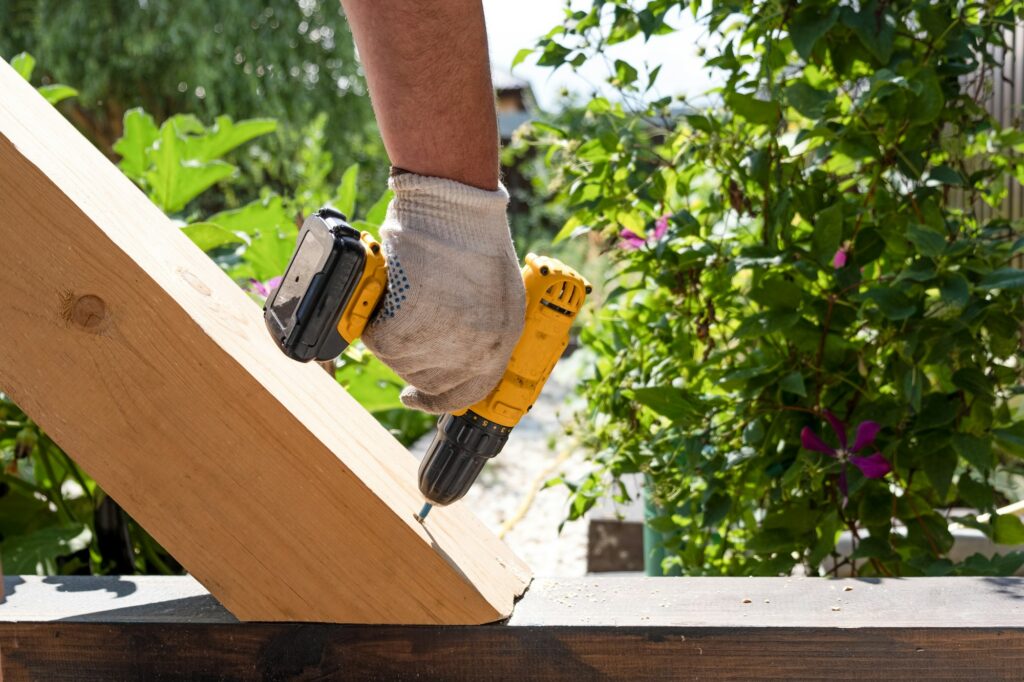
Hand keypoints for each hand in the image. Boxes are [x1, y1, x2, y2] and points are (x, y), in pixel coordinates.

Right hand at [362, 172, 525, 413]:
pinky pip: (380, 343)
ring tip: (404, 301)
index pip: (465, 394)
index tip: (416, 397)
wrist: (453, 208)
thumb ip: (486, 332)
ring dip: (395, 338)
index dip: (437, 400)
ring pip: (401, 363)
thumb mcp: (501, 295)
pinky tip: (388, 299)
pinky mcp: (403, 331)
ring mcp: (438, 345)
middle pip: (428, 380)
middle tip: (406, 332)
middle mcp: (472, 353)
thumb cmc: (477, 241)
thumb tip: (459, 356)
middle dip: (414, 360)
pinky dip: (376, 323)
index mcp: (500, 345)